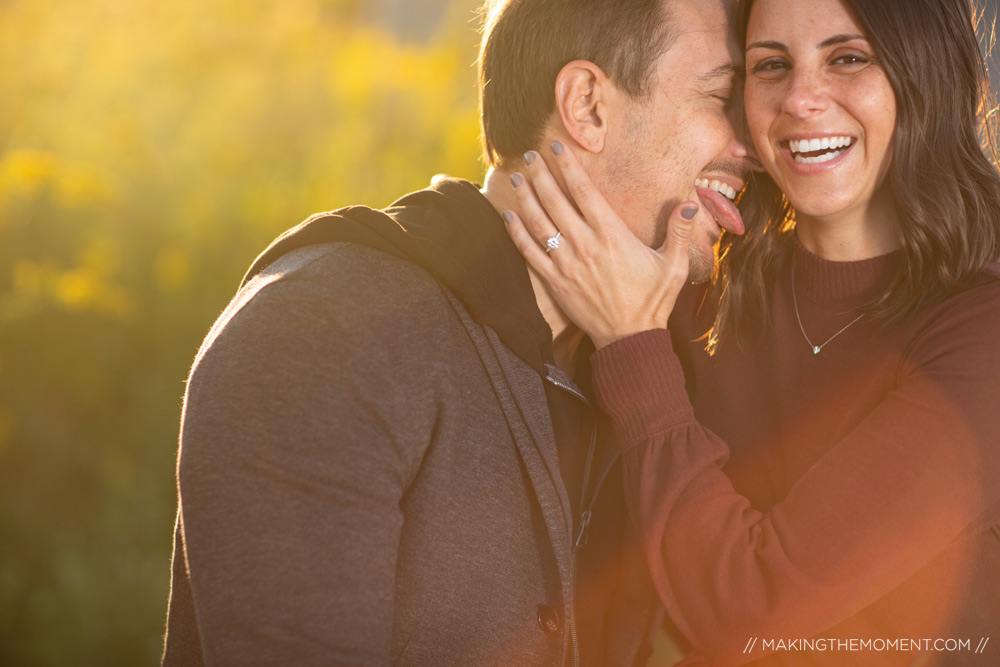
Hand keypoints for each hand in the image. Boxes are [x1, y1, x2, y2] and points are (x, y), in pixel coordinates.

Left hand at [503, 141, 698, 348]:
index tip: (557, 148)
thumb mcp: (675, 267)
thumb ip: (680, 233)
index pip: (585, 192)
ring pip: (539, 224)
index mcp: (613, 236)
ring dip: (526, 198)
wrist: (629, 339)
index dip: (569, 167)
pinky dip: (517, 233)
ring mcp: (567, 265)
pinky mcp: (555, 283)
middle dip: (541, 175)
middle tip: (529, 155)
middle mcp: (586, 246)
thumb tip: (691, 205)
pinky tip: (508, 216)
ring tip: (516, 177)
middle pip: (556, 202)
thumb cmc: (653, 301)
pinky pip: (530, 253)